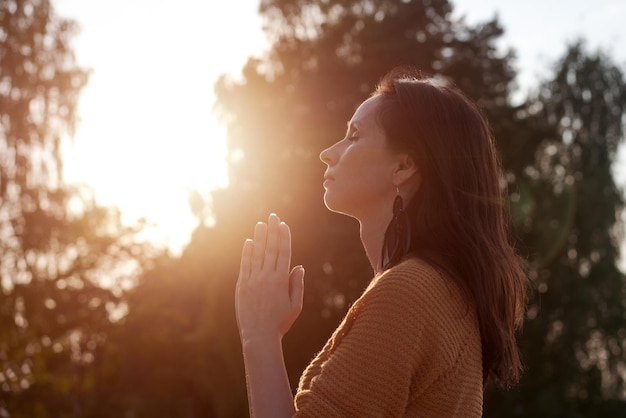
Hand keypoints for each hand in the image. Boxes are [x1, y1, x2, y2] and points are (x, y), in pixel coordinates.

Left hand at [235, 213, 304, 342]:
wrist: (259, 336)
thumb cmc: (280, 322)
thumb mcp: (295, 305)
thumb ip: (296, 284)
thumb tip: (298, 266)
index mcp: (281, 280)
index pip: (283, 253)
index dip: (284, 237)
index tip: (284, 225)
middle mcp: (267, 277)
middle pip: (271, 249)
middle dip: (272, 231)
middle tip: (273, 216)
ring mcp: (253, 280)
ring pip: (257, 254)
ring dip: (260, 237)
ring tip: (261, 224)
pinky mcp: (242, 286)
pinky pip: (245, 265)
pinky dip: (247, 253)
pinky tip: (249, 242)